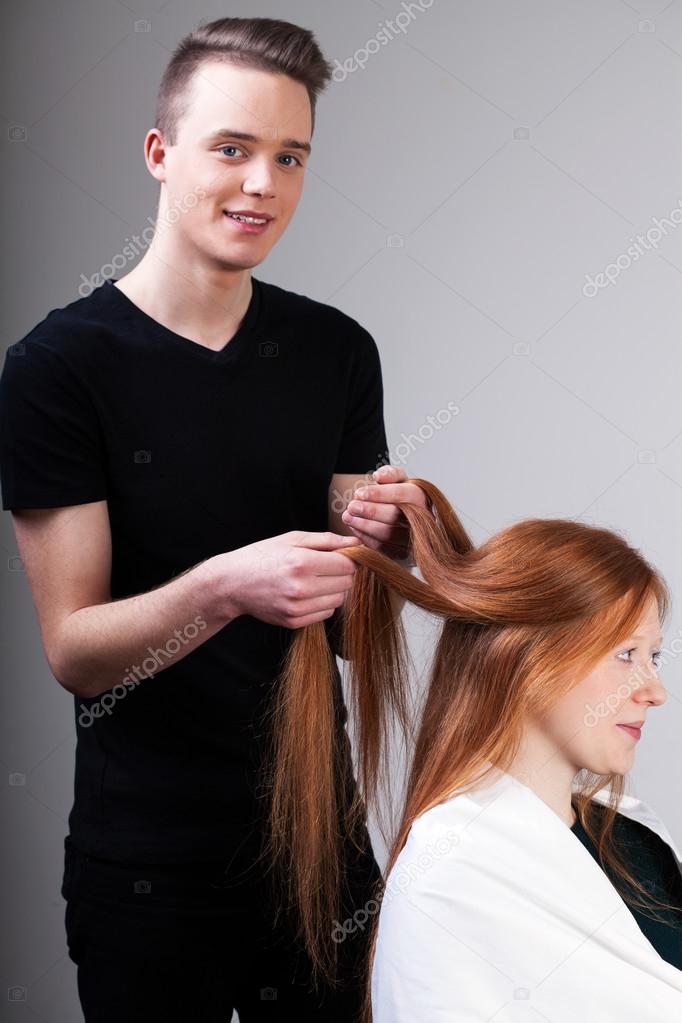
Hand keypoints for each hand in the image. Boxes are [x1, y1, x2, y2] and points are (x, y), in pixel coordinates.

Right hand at [212, 530, 358, 628]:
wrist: (232, 583)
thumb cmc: (262, 556)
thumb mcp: (292, 539)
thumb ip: (327, 540)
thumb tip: (356, 542)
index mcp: (301, 562)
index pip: (347, 565)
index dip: (348, 559)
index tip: (340, 555)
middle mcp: (301, 588)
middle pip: (346, 583)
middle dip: (341, 573)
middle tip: (325, 566)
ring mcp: (297, 608)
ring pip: (338, 600)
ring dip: (333, 589)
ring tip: (315, 580)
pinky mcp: (294, 621)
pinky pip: (325, 613)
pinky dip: (322, 603)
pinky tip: (307, 593)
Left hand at [341, 464, 427, 560]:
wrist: (406, 521)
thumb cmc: (401, 500)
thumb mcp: (400, 481)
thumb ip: (391, 474)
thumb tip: (379, 476)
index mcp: (423, 498)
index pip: (405, 494)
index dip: (381, 493)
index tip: (360, 493)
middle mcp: (423, 520)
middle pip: (396, 516)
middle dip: (371, 511)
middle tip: (352, 506)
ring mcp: (414, 540)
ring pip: (388, 534)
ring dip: (364, 525)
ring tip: (348, 517)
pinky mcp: (402, 554)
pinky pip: (382, 548)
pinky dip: (365, 537)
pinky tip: (354, 527)